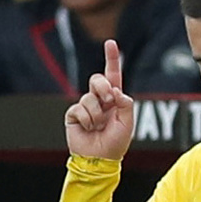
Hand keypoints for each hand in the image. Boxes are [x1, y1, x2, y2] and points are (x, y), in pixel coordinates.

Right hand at [65, 39, 134, 160]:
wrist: (99, 159)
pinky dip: (87, 120)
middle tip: (108, 101)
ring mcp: (86, 106)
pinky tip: (88, 129)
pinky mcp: (73, 114)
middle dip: (103, 88)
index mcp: (114, 100)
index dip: (112, 59)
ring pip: (89, 97)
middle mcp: (100, 100)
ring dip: (97, 114)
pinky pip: (79, 109)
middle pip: (98, 80)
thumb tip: (115, 89)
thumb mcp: (127, 123)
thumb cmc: (116, 143)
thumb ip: (125, 104)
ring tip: (98, 127)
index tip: (111, 43)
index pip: (113, 76)